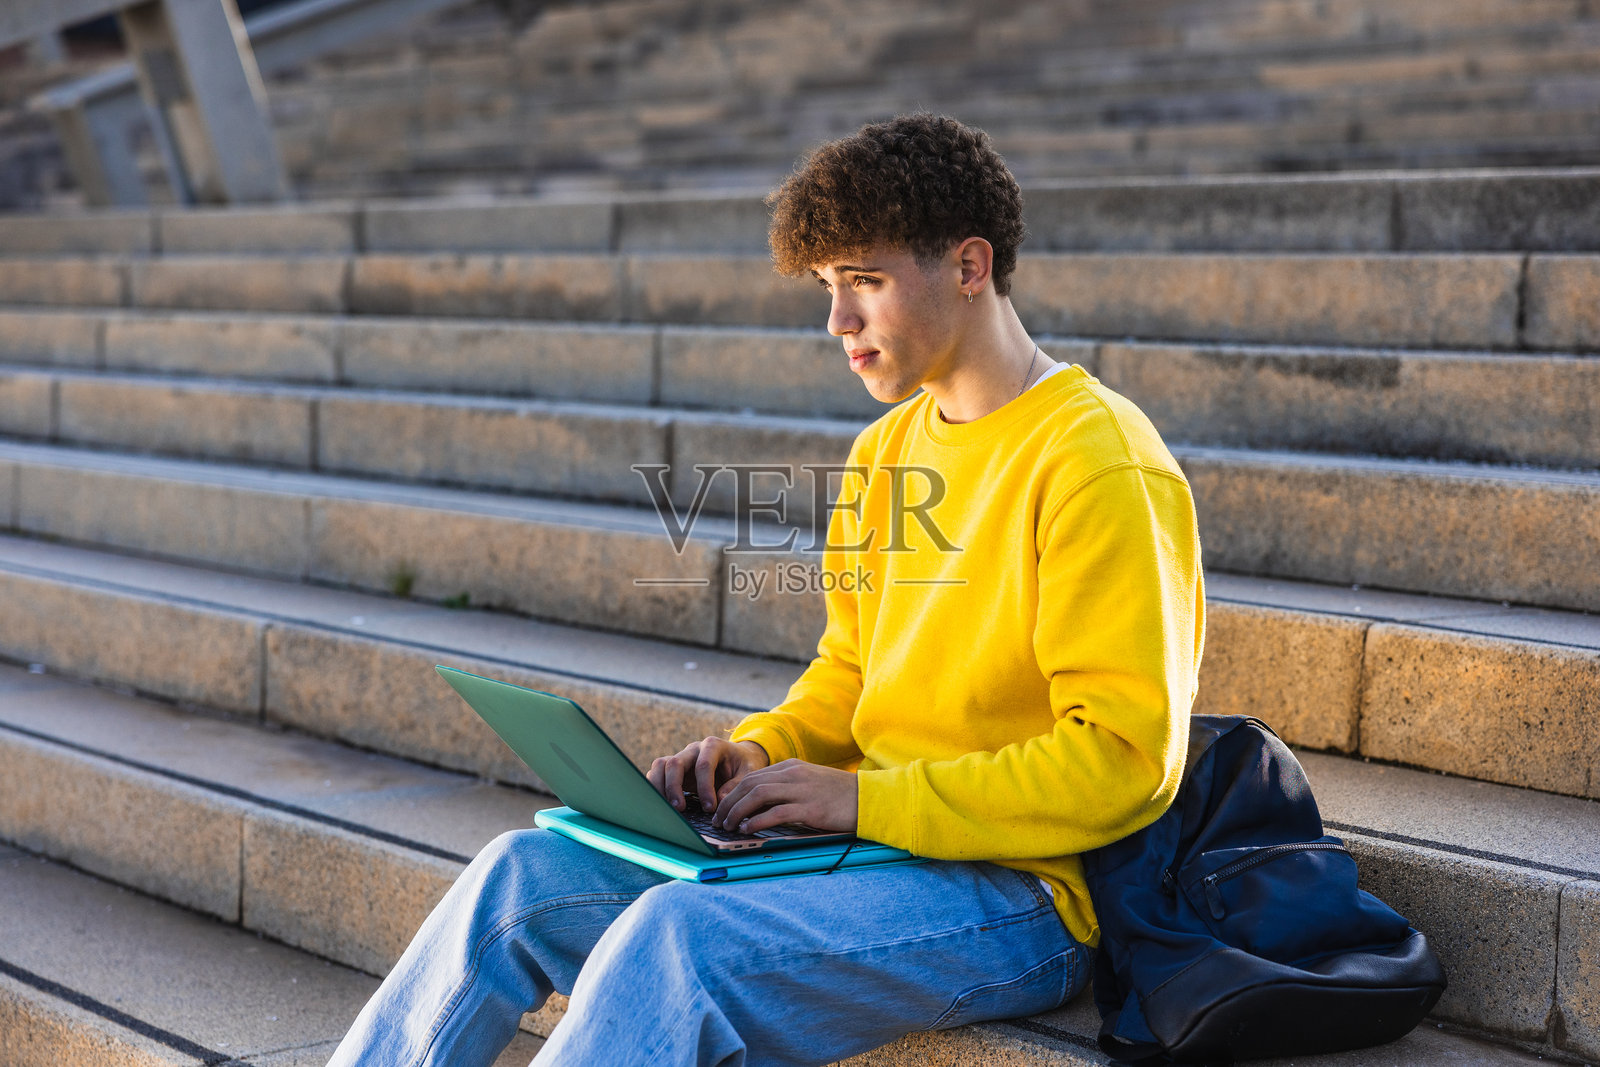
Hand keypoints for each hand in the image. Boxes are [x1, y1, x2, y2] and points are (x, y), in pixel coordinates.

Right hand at [648, 737, 769, 812]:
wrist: (739, 758)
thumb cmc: (744, 765)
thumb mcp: (749, 772)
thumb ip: (737, 784)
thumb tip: (720, 800)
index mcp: (713, 746)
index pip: (703, 765)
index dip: (704, 787)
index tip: (709, 807)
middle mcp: (693, 749)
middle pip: (675, 763)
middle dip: (675, 787)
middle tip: (680, 809)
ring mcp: (682, 757)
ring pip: (660, 766)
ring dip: (660, 787)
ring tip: (667, 808)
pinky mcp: (674, 769)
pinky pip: (657, 773)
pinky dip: (656, 788)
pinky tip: (662, 804)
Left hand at [712, 759, 857, 834]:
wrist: (870, 798)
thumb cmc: (840, 795)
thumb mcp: (810, 783)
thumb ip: (788, 788)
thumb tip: (761, 805)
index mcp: (791, 767)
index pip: (752, 776)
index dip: (732, 793)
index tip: (722, 808)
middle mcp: (793, 774)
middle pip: (749, 784)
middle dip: (729, 803)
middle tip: (718, 820)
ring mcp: (801, 790)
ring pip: (757, 795)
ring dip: (737, 811)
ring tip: (728, 826)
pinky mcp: (810, 808)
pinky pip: (776, 812)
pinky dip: (757, 821)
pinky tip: (749, 829)